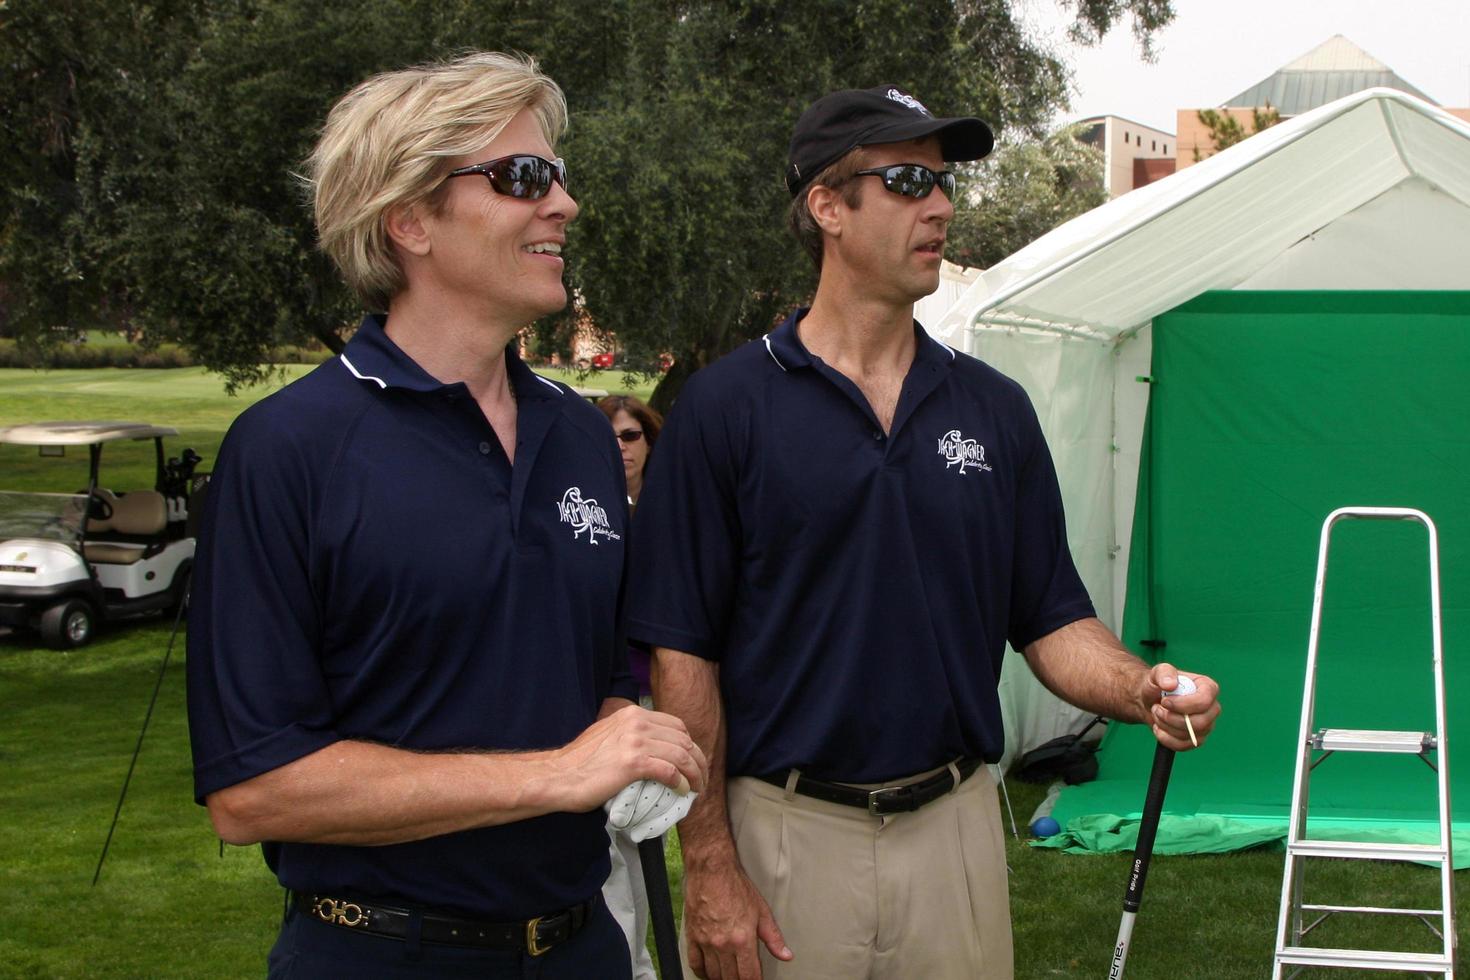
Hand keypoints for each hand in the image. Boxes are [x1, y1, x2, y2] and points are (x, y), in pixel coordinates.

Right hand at [549, 705, 706, 811]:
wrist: (558, 777)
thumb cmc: (580, 763)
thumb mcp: (608, 735)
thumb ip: (630, 735)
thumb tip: (654, 750)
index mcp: (632, 714)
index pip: (676, 726)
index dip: (690, 745)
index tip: (693, 763)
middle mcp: (637, 722)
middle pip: (684, 739)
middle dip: (698, 760)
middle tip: (701, 779)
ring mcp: (635, 741)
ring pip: (682, 755)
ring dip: (695, 774)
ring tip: (697, 789)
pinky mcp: (633, 763)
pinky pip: (670, 771)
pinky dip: (681, 782)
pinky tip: (681, 791)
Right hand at [684, 858, 791, 979]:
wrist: (711, 870)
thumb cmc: (735, 886)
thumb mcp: (761, 911)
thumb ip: (773, 937)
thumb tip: (785, 955)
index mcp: (743, 939)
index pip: (750, 976)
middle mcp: (723, 944)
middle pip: (731, 979)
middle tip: (744, 976)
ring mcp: (705, 942)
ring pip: (713, 975)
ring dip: (723, 979)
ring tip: (730, 975)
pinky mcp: (692, 937)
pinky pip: (695, 964)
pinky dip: (703, 973)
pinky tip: (710, 973)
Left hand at [1145, 663, 1219, 750]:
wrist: (1149, 700)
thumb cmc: (1157, 685)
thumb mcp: (1157, 672)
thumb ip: (1164, 672)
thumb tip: (1170, 684)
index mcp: (1208, 688)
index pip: (1204, 701)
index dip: (1183, 705)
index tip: (1165, 701)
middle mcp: (1212, 708)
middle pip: (1200, 722)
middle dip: (1172, 718)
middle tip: (1157, 708)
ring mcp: (1206, 725)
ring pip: (1190, 735)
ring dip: (1166, 726)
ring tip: (1157, 714)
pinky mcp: (1196, 739)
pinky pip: (1183, 746)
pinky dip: (1166, 739)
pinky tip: (1158, 728)